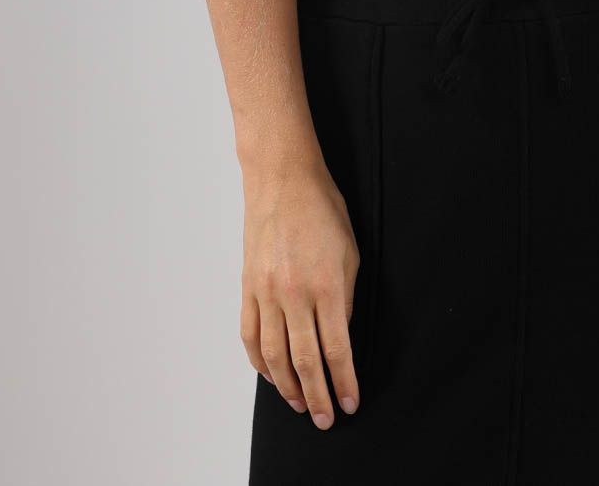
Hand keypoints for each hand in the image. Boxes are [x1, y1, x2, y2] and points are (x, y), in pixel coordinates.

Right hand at [239, 157, 361, 426]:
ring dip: (287, 387)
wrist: (282, 179)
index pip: (336, 350)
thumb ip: (346, 298)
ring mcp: (266, 292)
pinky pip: (250, 335)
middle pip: (304, 361)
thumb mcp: (350, 252)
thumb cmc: (322, 209)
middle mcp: (293, 294)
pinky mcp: (247, 287)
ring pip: (273, 356)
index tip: (351, 402)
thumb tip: (339, 336)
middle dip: (317, 396)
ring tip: (300, 404)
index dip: (344, 381)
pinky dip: (260, 362)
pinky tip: (271, 375)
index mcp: (325, 286)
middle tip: (326, 419)